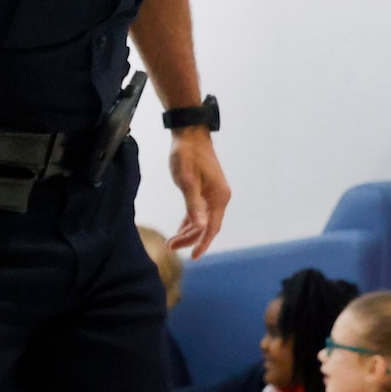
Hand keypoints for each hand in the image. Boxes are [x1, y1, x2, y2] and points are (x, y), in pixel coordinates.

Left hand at [167, 127, 230, 255]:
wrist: (189, 134)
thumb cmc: (187, 155)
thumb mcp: (187, 181)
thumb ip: (193, 205)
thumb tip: (201, 227)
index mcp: (219, 197)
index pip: (212, 227)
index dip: (203, 243)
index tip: (194, 257)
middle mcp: (219, 197)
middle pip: (206, 226)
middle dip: (190, 238)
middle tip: (170, 246)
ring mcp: (213, 194)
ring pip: (202, 220)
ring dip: (188, 231)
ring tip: (171, 242)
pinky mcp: (205, 190)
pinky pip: (199, 212)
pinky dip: (189, 222)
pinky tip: (180, 230)